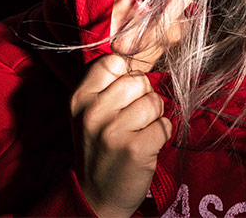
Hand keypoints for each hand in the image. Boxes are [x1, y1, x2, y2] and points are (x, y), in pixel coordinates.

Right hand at [70, 54, 172, 216]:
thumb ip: (108, 84)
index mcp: (80, 98)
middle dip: (143, 97)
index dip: (126, 75)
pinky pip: (165, 125)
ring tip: (138, 133)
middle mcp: (93, 112)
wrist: (96, 196)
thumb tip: (140, 49)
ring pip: (155, 101)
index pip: (114, 61)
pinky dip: (161, 135)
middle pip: (139, 80)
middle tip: (131, 120)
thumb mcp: (90, 112)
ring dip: (154, 118)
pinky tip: (146, 146)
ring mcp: (113, 131)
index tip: (123, 95)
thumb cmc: (100, 146)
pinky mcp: (135, 149)